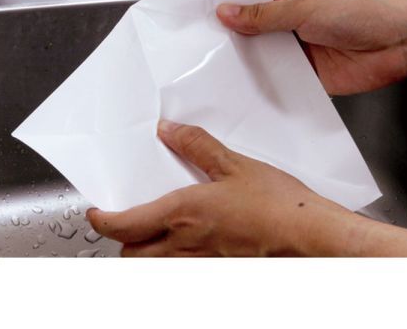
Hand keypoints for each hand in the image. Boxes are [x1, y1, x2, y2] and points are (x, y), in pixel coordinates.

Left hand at [86, 120, 360, 256]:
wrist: (310, 239)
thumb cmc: (277, 206)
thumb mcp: (235, 165)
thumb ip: (197, 146)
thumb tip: (169, 131)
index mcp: (183, 215)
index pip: (123, 225)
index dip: (102, 220)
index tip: (96, 211)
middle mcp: (184, 247)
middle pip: (130, 257)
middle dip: (123, 241)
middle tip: (128, 222)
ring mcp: (200, 266)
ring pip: (153, 269)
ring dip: (145, 254)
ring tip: (156, 234)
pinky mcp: (217, 275)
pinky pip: (181, 272)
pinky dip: (174, 261)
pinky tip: (192, 244)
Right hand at [217, 0, 406, 94]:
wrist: (398, 45)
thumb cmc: (360, 12)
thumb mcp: (305, 7)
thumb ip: (265, 14)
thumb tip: (227, 11)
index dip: (225, 2)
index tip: (198, 13)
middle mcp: (288, 21)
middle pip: (251, 27)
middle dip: (230, 35)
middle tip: (200, 45)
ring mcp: (296, 49)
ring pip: (261, 55)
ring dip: (245, 61)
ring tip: (212, 69)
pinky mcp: (305, 75)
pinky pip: (278, 79)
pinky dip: (264, 83)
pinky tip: (244, 89)